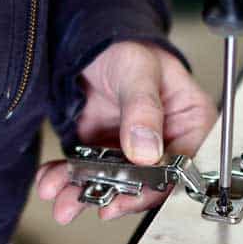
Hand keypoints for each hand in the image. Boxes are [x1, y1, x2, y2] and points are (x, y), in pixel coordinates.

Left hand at [36, 41, 217, 223]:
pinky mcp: (106, 152)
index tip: (125, 197)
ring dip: (84, 194)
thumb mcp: (138, 70)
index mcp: (190, 122)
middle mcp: (166, 142)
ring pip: (113, 184)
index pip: (180, 167)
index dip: (153, 189)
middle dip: (111, 197)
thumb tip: (146, 151)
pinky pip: (89, 173)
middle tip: (85, 201)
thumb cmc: (128, 47)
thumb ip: (143, 109)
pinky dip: (68, 181)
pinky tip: (52, 182)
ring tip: (62, 200)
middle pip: (146, 184)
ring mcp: (134, 151)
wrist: (94, 42)